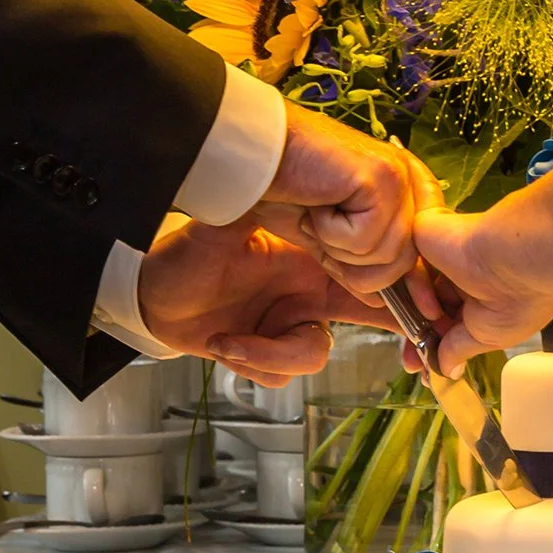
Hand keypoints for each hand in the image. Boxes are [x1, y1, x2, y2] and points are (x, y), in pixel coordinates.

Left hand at [138, 217, 407, 385]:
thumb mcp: (218, 229)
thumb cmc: (182, 256)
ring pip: (314, 354)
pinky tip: (222, 345)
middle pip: (367, 315)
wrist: (147, 296)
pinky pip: (282, 375)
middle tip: (348, 332)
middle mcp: (309, 291)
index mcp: (311, 256)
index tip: (405, 301)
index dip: (394, 284)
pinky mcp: (269, 353)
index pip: (370, 266)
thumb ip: (247, 208)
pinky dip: (251, 364)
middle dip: (371, 331)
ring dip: (271, 354)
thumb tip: (264, 177)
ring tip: (229, 340)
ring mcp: (291, 323)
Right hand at [249, 105, 443, 295]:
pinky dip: (332, 232)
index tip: (421, 309)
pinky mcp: (380, 177)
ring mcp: (396, 177)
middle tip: (321, 238)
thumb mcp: (324, 239)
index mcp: (400, 189)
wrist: (251, 154)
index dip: (416, 280)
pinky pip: (366, 238)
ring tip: (317, 215)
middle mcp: (406, 179)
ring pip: (387, 254)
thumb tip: (381, 301)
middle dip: (359, 268)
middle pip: (406, 259)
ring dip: (340, 248)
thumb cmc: (282, 187)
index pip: (423, 247)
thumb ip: (354, 265)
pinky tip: (316, 204)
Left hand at [413, 208, 552, 378]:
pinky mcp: (427, 233)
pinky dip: (417, 289)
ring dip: (420, 312)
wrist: (522, 262)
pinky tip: (433, 305)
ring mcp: (444, 250)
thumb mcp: (488, 337)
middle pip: (424, 302)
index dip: (431, 341)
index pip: (444, 316)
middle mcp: (462, 269)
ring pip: (413, 287)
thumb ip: (458, 350)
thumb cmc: (522, 297)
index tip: (421, 367)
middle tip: (411, 360)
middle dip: (415, 331)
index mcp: (481, 290)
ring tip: (435, 322)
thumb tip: (447, 370)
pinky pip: (408, 265)